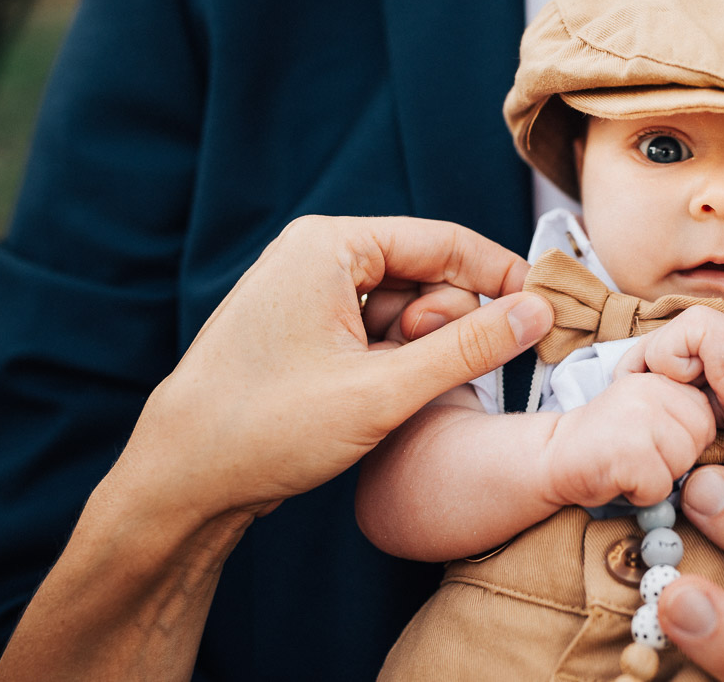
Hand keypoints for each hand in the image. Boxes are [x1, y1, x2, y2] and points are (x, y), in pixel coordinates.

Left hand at [0, 215, 553, 681]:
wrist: (180, 481)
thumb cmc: (265, 429)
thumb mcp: (384, 390)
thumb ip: (470, 347)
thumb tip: (538, 311)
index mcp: (330, 245)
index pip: (445, 241)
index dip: (501, 277)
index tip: (543, 314)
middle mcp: (318, 254)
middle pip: (427, 273)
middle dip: (443, 325)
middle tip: (419, 375)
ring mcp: (309, 289)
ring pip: (405, 306)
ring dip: (417, 349)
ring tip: (387, 394)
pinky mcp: (307, 325)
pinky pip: (377, 328)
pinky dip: (393, 360)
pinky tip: (376, 397)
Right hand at [539, 373, 715, 507]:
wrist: (554, 455)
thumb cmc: (608, 439)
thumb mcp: (648, 408)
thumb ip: (681, 408)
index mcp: (659, 376)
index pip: (704, 413)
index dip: (684, 437)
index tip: (653, 439)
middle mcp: (650, 387)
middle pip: (701, 435)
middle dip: (677, 456)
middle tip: (641, 453)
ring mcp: (639, 417)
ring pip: (684, 461)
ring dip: (659, 475)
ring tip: (630, 464)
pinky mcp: (629, 450)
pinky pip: (660, 486)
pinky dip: (642, 493)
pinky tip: (620, 478)